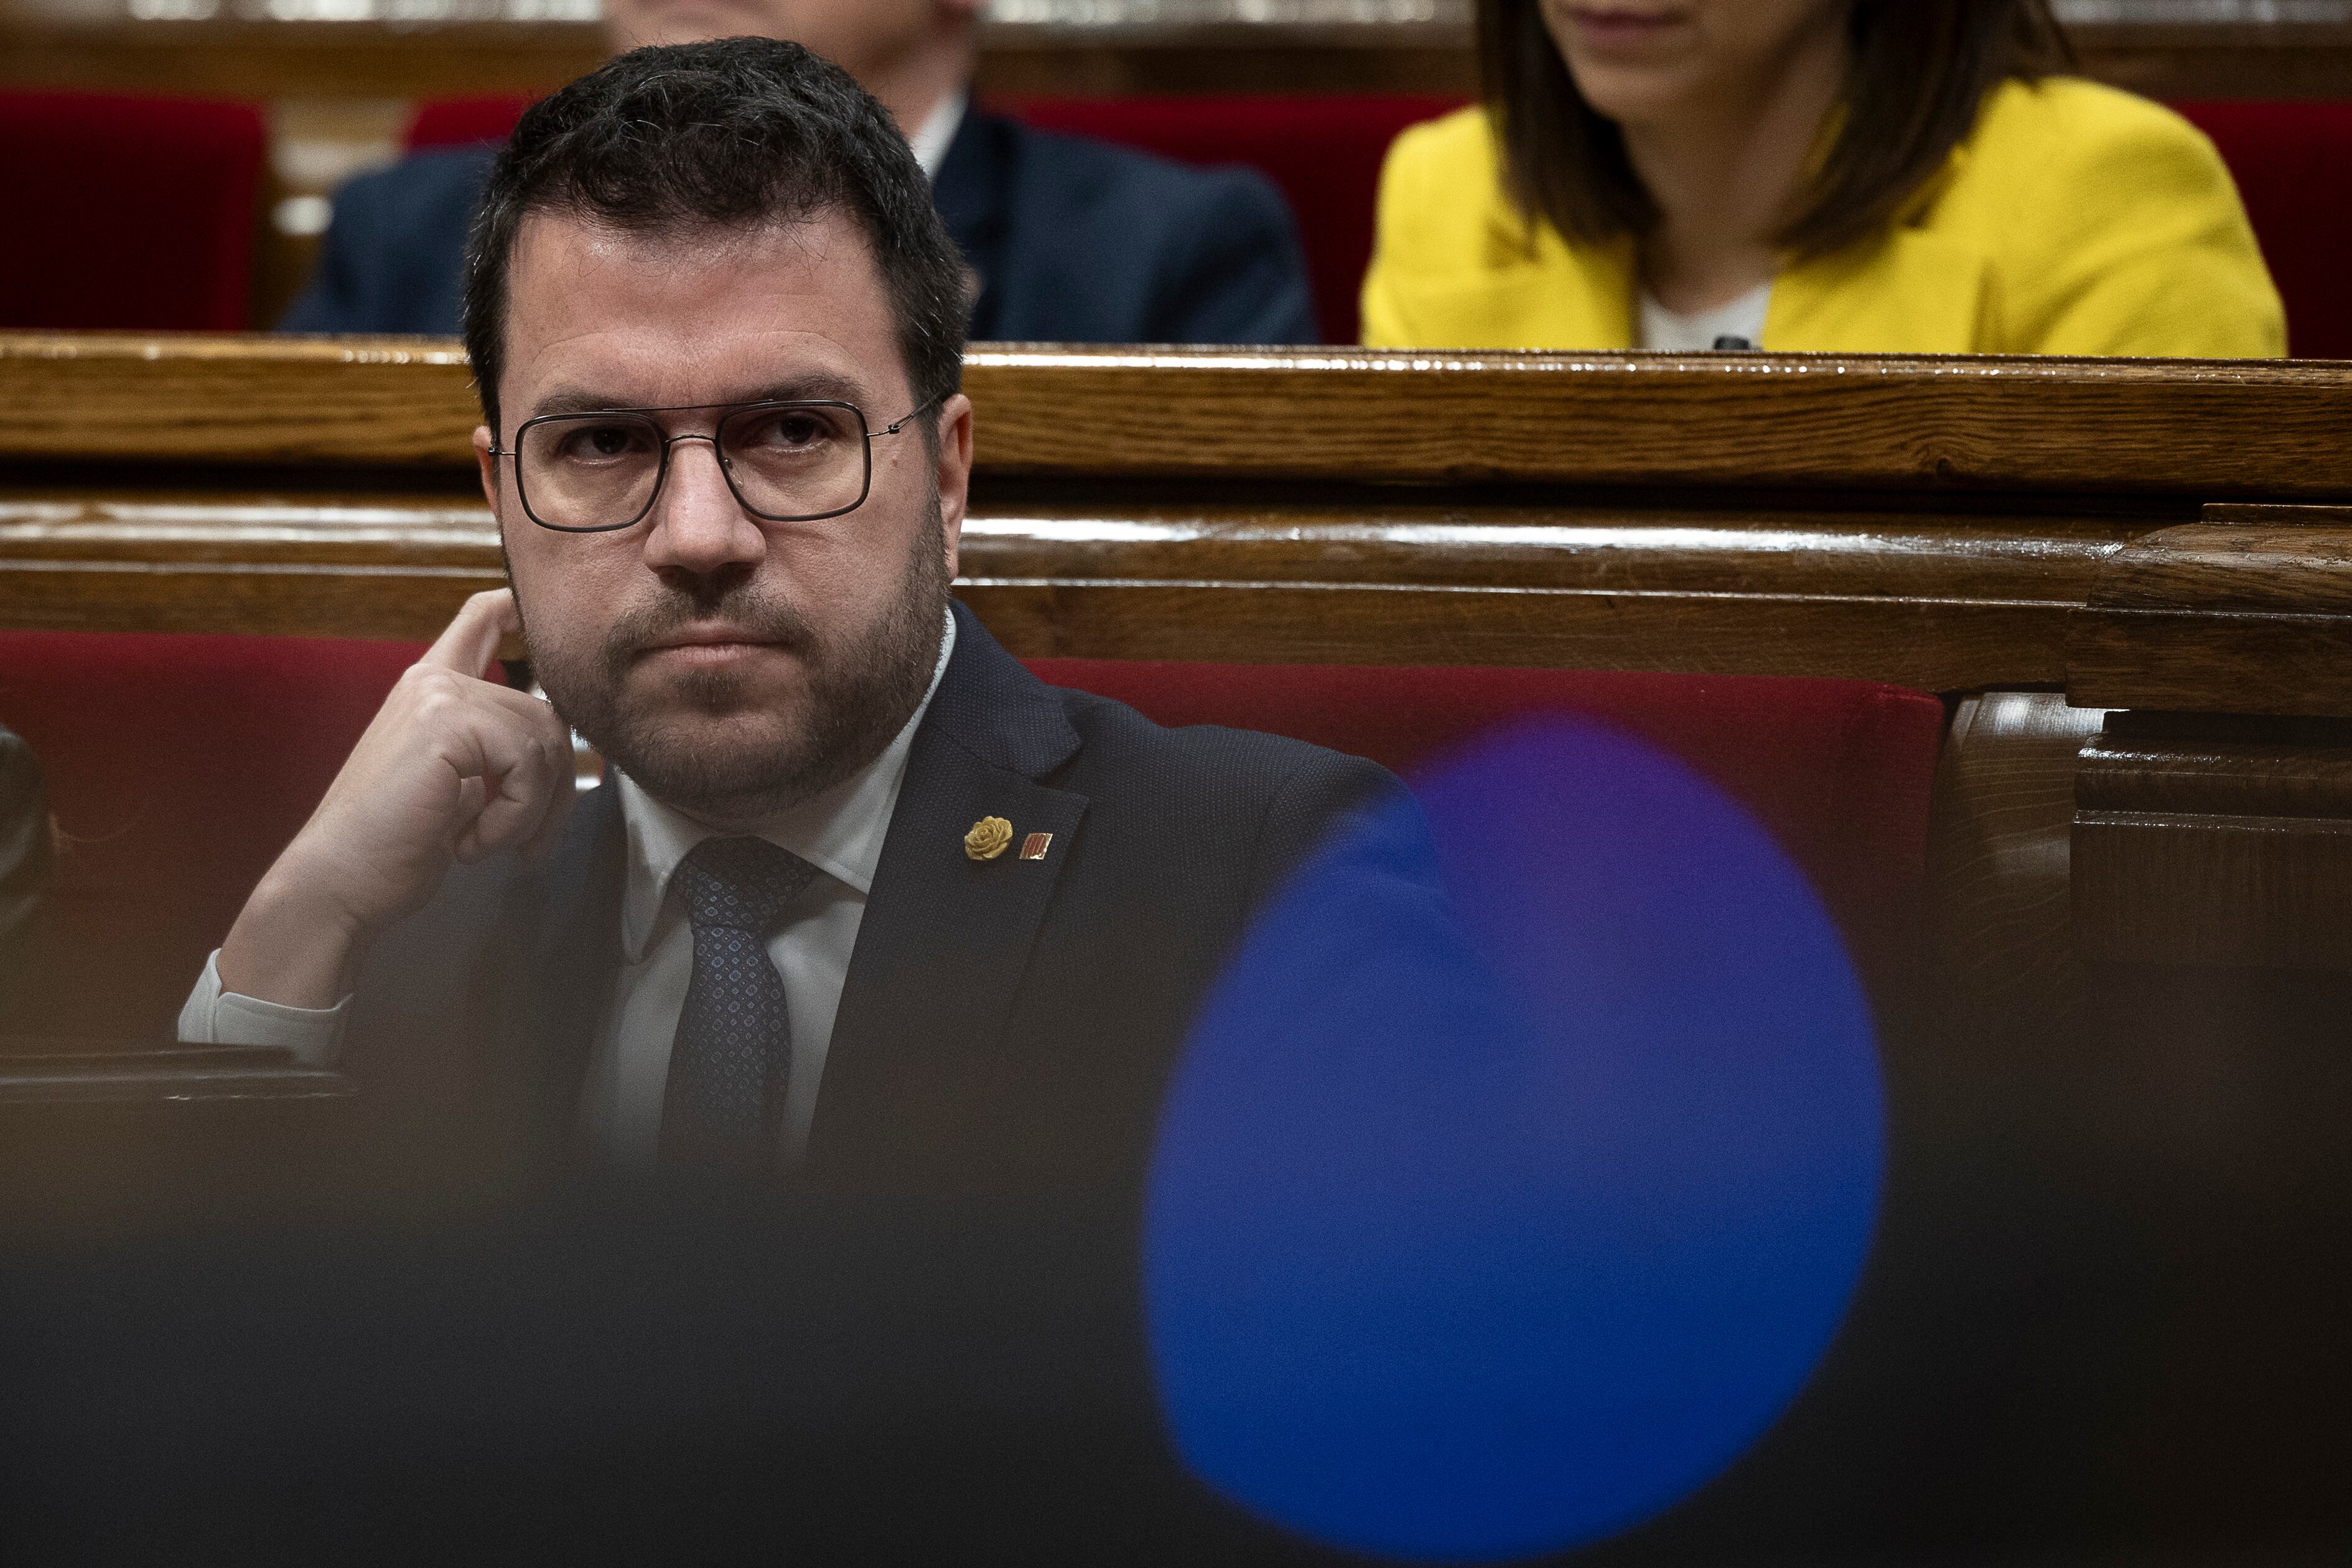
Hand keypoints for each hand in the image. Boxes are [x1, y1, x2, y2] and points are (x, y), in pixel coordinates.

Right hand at [217, 590, 575, 1007]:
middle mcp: (433, 682)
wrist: (338, 880)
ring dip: (533, 810)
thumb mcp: (456, 785)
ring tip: (491, 843)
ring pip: (544, 741)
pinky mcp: (446, 722)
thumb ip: (494, 751)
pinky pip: (526, 764)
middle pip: (545, 712)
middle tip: (531, 842)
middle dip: (556, 786)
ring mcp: (438, 696)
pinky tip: (470, 842)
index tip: (533, 607)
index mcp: (428, 689)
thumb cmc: (394, 844)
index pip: (478, 621)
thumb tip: (566, 747)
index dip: (518, 608)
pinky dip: (514, 816)